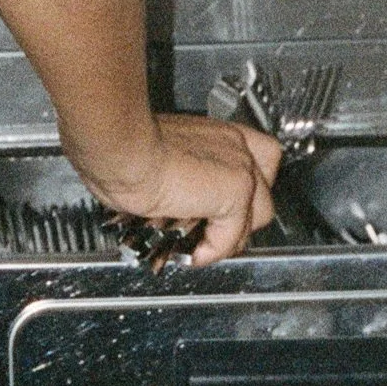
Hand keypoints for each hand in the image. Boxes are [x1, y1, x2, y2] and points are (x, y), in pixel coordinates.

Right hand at [69, 113, 282, 266]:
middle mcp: (234, 144)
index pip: (258, 154)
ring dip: (231, 237)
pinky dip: (213, 250)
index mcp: (215, 133)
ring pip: (260, 215)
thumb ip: (176, 174)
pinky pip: (234, 235)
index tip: (225, 203)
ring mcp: (240, 166)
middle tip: (214, 232)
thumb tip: (165, 197)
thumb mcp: (154, 156)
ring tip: (202, 247)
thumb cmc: (121, 146)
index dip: (248, 183)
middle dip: (243, 217)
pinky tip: (191, 253)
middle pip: (265, 189)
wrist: (121, 147)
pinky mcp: (237, 191)